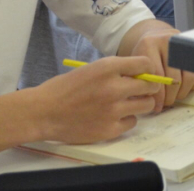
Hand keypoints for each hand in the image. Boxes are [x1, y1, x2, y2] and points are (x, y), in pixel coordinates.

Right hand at [27, 56, 159, 143]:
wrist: (44, 112)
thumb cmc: (64, 88)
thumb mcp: (91, 69)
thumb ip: (114, 71)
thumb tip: (138, 75)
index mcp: (108, 68)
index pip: (144, 64)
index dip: (146, 69)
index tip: (144, 74)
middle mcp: (114, 88)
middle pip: (150, 86)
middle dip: (147, 87)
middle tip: (140, 91)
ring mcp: (113, 110)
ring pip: (146, 105)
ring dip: (140, 104)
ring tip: (128, 104)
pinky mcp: (110, 130)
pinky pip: (132, 123)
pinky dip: (126, 120)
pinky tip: (113, 117)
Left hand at [130, 26, 193, 113]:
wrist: (155, 36)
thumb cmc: (143, 55)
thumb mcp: (136, 65)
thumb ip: (140, 81)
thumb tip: (153, 105)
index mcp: (149, 45)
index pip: (156, 76)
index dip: (158, 96)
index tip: (157, 107)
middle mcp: (168, 41)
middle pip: (174, 78)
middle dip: (170, 97)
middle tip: (166, 103)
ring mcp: (184, 44)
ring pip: (189, 77)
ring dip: (182, 93)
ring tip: (174, 96)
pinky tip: (184, 88)